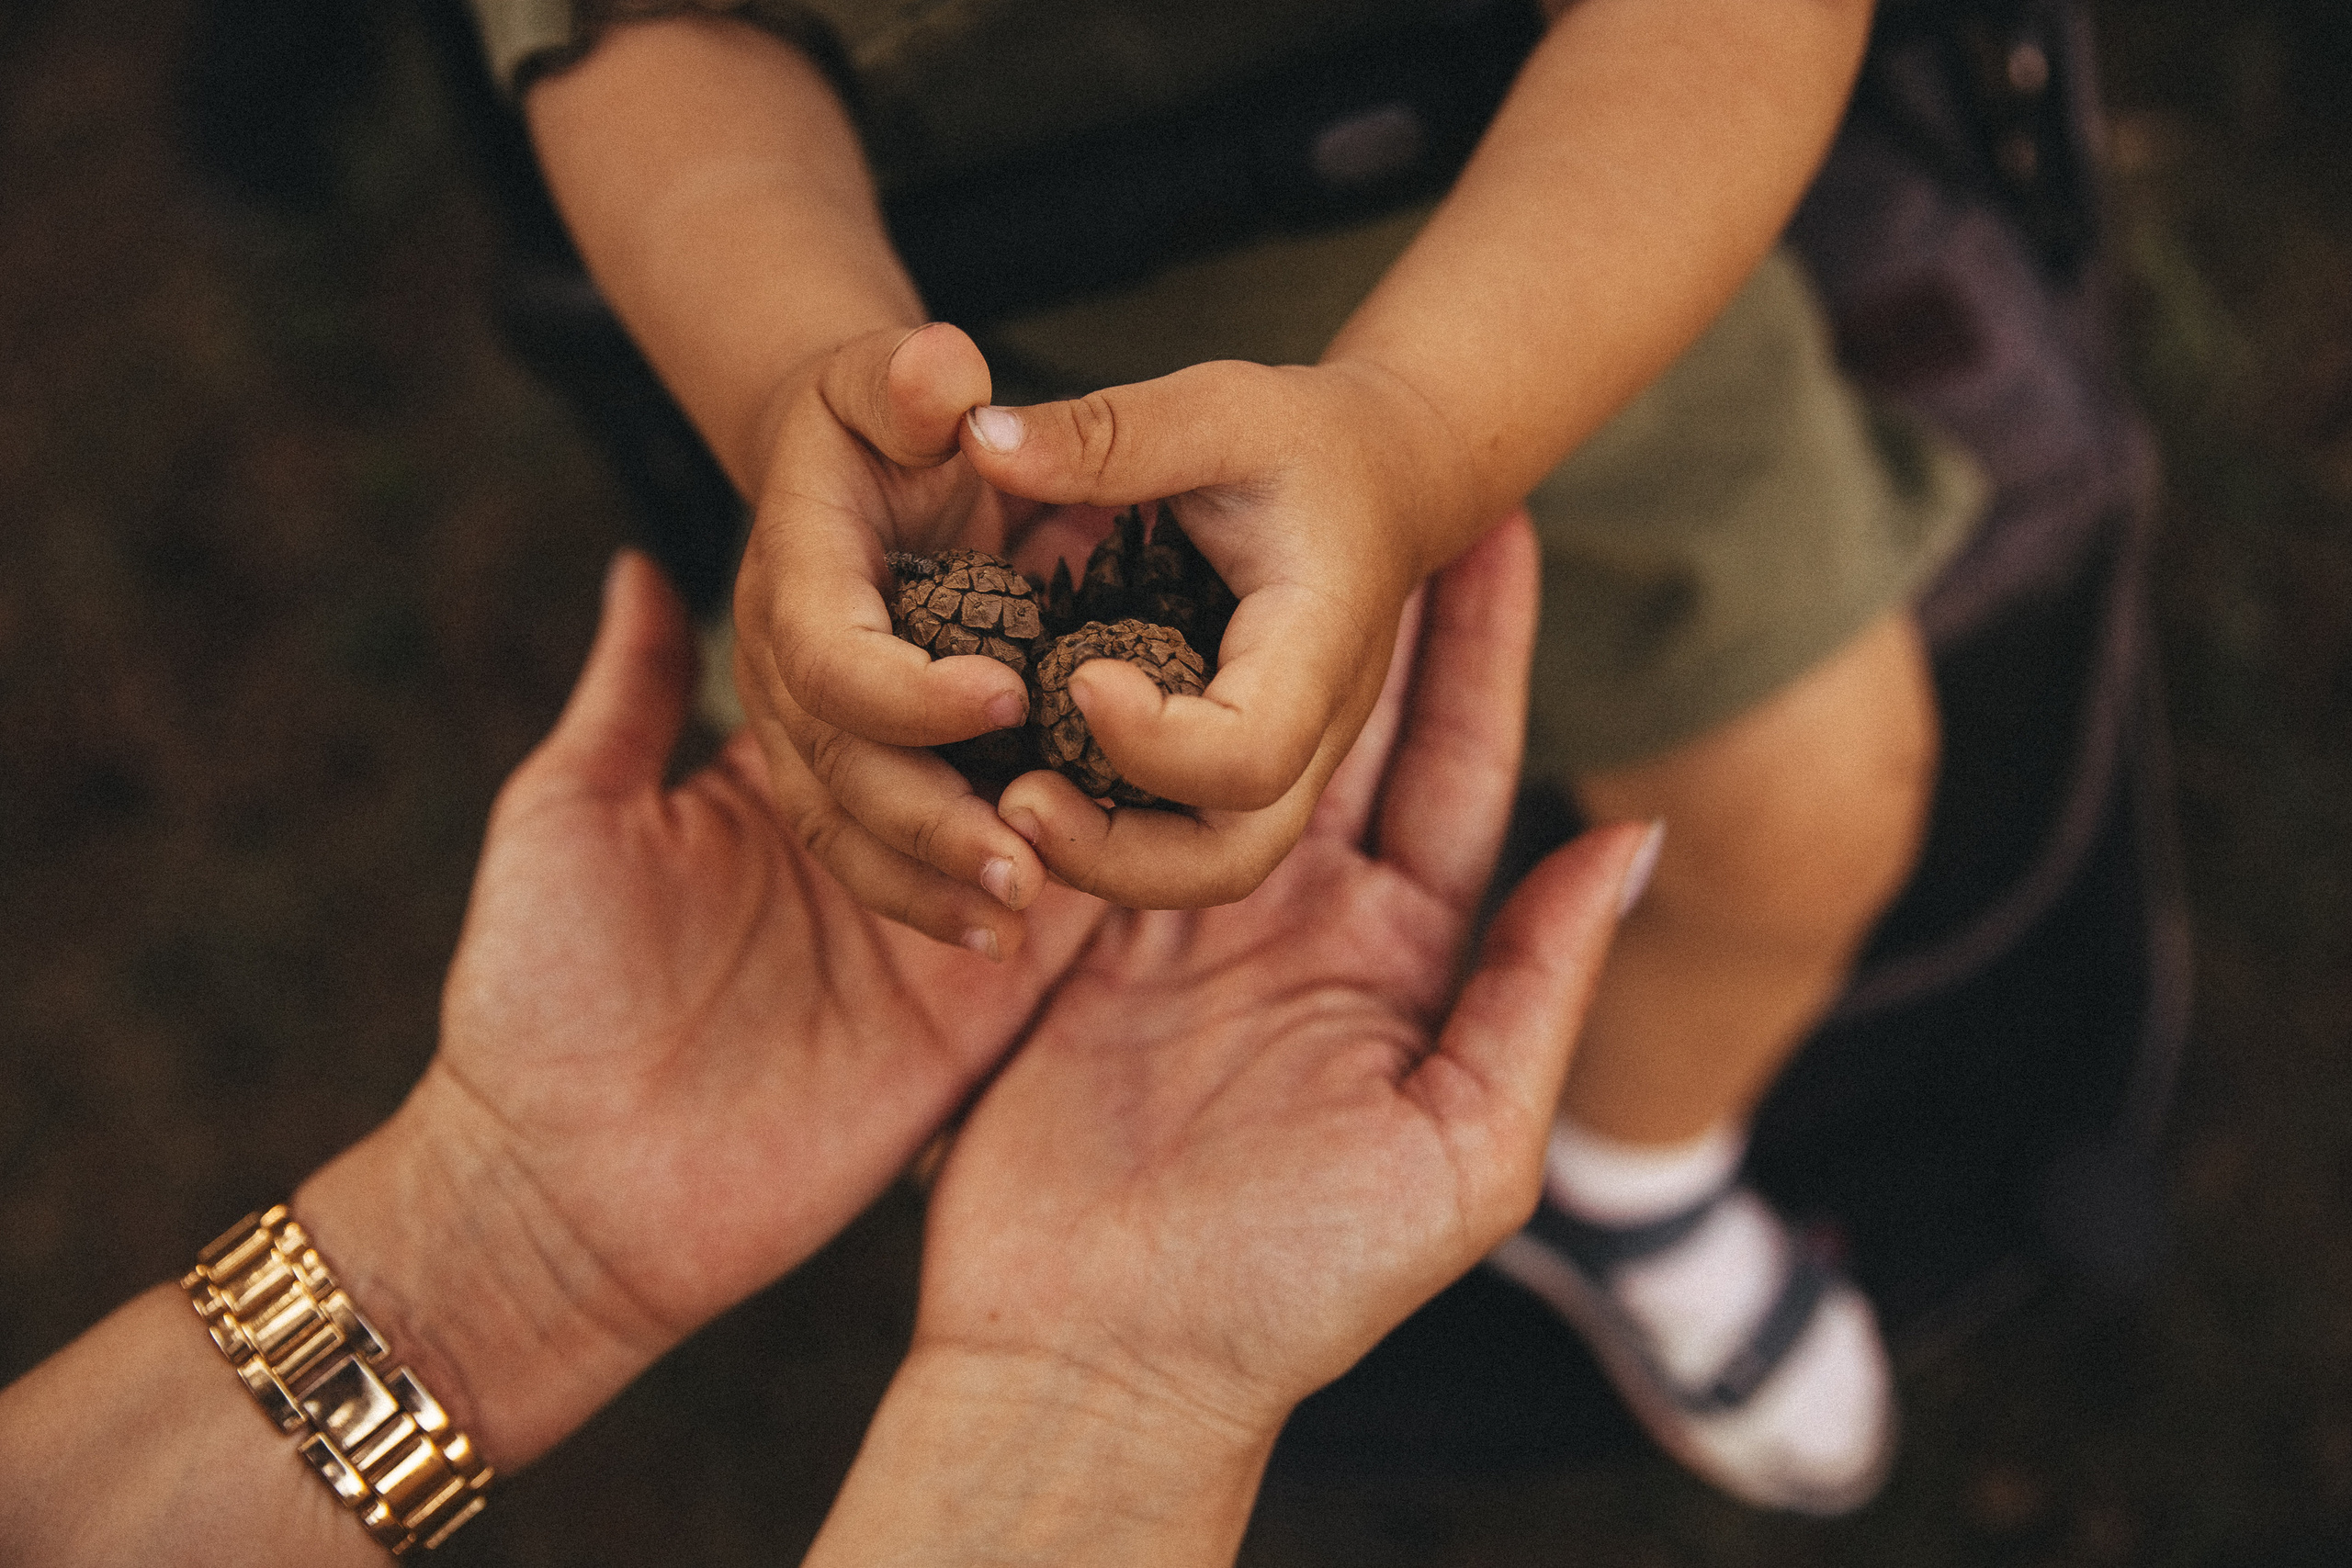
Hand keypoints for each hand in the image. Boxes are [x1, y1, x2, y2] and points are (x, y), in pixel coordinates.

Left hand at [297, 551, 1104, 1467]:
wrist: (560, 1189)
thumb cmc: (536, 990)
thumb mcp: (568, 813)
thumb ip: (631, 691)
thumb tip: (644, 562)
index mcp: (786, 783)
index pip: (888, 678)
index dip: (942, 608)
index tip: (1002, 516)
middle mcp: (873, 841)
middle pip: (980, 741)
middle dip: (1038, 671)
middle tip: (1105, 581)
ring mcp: (930, 927)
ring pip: (1037, 820)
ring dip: (1077, 757)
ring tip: (1127, 675)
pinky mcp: (971, 1016)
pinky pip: (1059, 932)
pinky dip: (1103, 867)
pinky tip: (1140, 788)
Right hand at [732, 322, 1070, 955]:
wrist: (842, 467)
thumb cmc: (885, 419)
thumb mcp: (889, 378)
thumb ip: (905, 377)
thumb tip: (941, 372)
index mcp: (796, 575)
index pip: (830, 656)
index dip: (908, 690)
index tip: (1008, 699)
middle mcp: (778, 665)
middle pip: (836, 766)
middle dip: (928, 821)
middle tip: (1026, 862)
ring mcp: (799, 728)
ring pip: (844, 827)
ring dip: (927, 882)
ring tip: (1019, 915)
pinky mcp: (835, 768)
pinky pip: (864, 848)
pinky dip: (924, 894)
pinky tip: (1002, 935)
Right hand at [803, 518, 1648, 1565]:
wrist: (1103, 1361)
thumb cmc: (1299, 1285)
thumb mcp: (1462, 1151)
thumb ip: (1541, 991)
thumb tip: (1631, 840)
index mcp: (1408, 962)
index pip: (1461, 770)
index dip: (1484, 648)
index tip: (1501, 522)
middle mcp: (1306, 922)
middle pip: (1341, 727)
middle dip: (1361, 600)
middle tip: (1376, 464)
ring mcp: (1191, 923)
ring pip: (1218, 742)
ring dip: (1228, 630)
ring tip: (1233, 502)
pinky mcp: (1083, 937)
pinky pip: (1108, 803)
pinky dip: (1116, 720)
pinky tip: (1116, 613)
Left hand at [958, 355, 1478, 908]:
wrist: (1382, 481)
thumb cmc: (1303, 443)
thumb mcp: (1217, 410)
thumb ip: (1106, 433)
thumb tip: (975, 439)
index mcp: (1319, 651)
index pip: (1251, 752)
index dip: (1155, 742)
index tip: (1072, 677)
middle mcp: (1309, 735)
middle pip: (1226, 859)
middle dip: (1112, 854)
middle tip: (1011, 802)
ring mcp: (1277, 768)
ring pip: (1196, 869)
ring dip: (1096, 857)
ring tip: (1002, 802)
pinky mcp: (1233, 772)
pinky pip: (1170, 837)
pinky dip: (1097, 831)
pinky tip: (1017, 784)